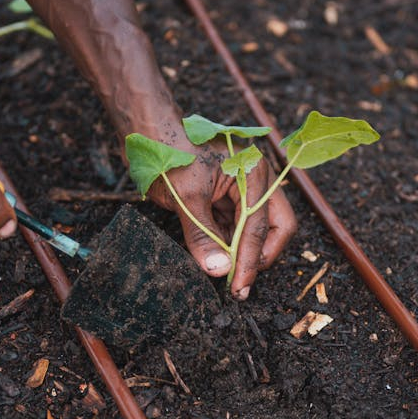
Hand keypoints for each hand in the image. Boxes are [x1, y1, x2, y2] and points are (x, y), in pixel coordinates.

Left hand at [143, 125, 296, 298]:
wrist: (144, 132)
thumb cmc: (169, 151)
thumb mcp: (186, 196)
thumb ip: (202, 235)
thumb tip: (218, 270)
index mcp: (253, 174)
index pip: (260, 225)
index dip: (251, 259)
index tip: (240, 286)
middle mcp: (252, 182)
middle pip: (273, 227)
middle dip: (258, 256)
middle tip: (240, 283)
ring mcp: (237, 191)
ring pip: (250, 230)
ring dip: (239, 253)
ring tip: (225, 277)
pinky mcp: (219, 200)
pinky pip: (230, 227)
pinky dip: (225, 245)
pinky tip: (214, 260)